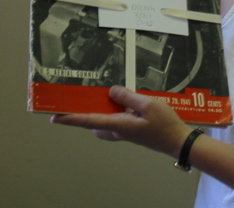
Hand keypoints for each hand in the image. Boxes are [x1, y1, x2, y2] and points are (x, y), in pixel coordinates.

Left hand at [50, 86, 192, 158]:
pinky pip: (117, 121)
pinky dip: (115, 112)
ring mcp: (126, 132)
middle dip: (85, 114)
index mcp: (119, 125)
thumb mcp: (148, 105)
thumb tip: (111, 91)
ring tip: (105, 95)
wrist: (178, 141)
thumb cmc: (165, 125)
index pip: (89, 121)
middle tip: (79, 100)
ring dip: (101, 112)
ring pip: (105, 123)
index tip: (55, 118)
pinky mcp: (133, 131)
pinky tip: (125, 102)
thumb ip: (129, 97)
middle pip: (94, 123)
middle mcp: (118, 131)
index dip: (71, 119)